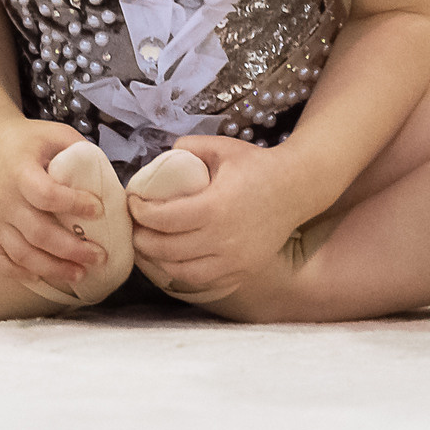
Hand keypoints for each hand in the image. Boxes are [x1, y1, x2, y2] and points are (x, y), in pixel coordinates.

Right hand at [0, 120, 110, 294]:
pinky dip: (18, 273)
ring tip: (80, 273)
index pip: (46, 194)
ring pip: (20, 253)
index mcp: (20, 169)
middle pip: (37, 232)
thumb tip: (113, 184)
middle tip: (99, 256)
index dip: (73, 204)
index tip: (99, 209)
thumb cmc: (33, 141)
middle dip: (72, 249)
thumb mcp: (58, 134)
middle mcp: (2, 197)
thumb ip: (83, 154)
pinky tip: (42, 277)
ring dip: (52, 268)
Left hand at [128, 135, 312, 298]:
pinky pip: (202, 282)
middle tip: (133, 227)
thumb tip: (157, 161)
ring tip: (147, 246)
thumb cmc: (257, 166)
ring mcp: (234, 260)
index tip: (133, 202)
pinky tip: (171, 262)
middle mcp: (224, 238)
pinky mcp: (242, 271)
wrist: (297, 188)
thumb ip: (186, 147)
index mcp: (215, 206)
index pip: (162, 219)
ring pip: (181, 272)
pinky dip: (181, 275)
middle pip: (166, 249)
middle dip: (141, 239)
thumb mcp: (221, 147)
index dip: (140, 213)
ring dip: (157, 261)